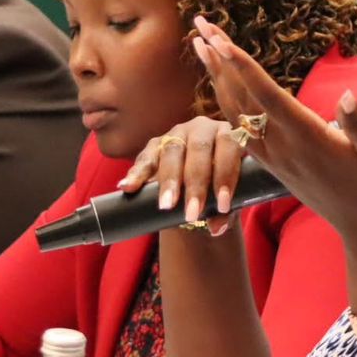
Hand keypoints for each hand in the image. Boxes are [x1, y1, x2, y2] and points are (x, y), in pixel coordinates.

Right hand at [119, 115, 248, 233]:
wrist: (198, 184)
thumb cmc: (218, 188)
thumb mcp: (225, 198)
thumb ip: (224, 213)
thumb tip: (216, 227)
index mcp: (227, 135)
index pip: (228, 149)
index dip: (225, 176)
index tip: (222, 206)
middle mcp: (202, 128)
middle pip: (198, 150)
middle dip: (195, 184)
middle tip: (192, 213)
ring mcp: (176, 134)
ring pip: (171, 152)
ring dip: (168, 180)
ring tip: (166, 205)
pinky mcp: (154, 144)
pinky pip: (145, 157)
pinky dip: (137, 174)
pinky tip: (128, 187)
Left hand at [190, 16, 356, 247]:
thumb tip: (346, 95)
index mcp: (307, 138)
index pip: (266, 96)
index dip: (241, 66)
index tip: (219, 39)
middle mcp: (283, 146)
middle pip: (241, 98)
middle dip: (218, 61)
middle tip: (200, 25)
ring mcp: (274, 156)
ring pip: (235, 112)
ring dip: (216, 77)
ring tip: (200, 44)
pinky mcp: (273, 163)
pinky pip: (240, 128)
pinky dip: (225, 100)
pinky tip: (219, 83)